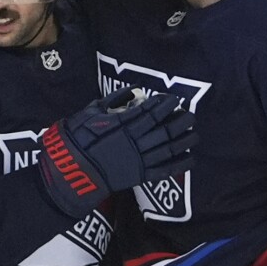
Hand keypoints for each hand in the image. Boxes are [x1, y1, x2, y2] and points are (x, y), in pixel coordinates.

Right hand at [38, 88, 198, 217]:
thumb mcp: (91, 111)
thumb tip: (133, 89)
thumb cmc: (78, 138)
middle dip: (180, 121)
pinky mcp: (139, 176)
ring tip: (194, 134)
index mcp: (124, 124)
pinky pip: (164, 170)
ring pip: (168, 148)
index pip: (151, 111)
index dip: (166, 105)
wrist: (72, 170)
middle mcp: (136, 141)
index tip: (175, 99)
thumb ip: (113, 99)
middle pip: (165, 129)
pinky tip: (190, 158)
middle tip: (191, 115)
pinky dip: (179, 164)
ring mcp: (139, 159)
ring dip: (184, 141)